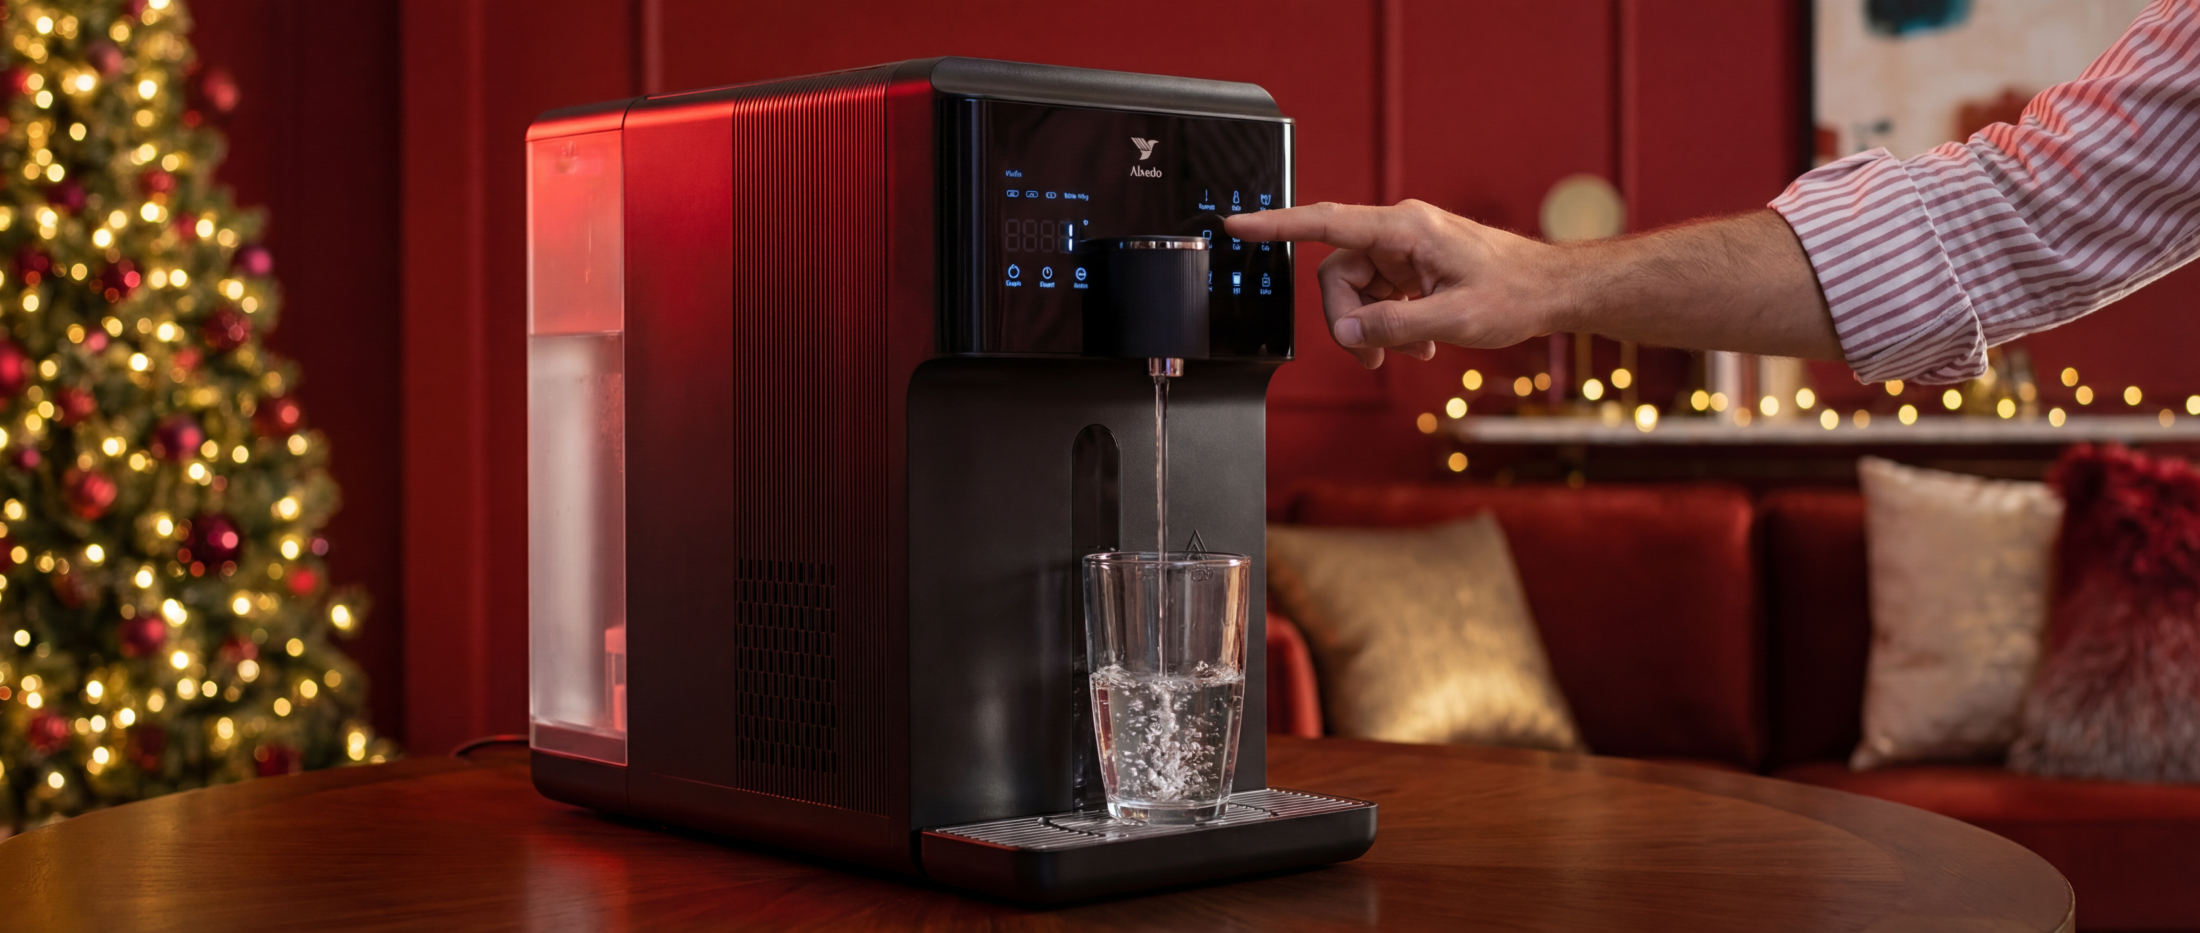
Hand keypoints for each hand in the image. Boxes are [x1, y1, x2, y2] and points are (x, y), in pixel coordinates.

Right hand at [1224, 200, 1564, 368]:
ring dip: (1373, 328)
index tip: (1238, 224)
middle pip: (1339, 274)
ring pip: (1358, 289)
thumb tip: (1349, 332)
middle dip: (1348, 320)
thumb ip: (1394, 325)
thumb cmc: (1516, 294)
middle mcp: (1400, 231)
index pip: (1326, 221)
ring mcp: (1406, 248)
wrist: (1553, 291)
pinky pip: (1381, 294)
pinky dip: (1391, 323)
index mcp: (1405, 229)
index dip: (1276, 225)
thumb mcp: (1453, 318)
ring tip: (1405, 356)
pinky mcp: (1414, 266)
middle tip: (1371, 357)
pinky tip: (1419, 347)